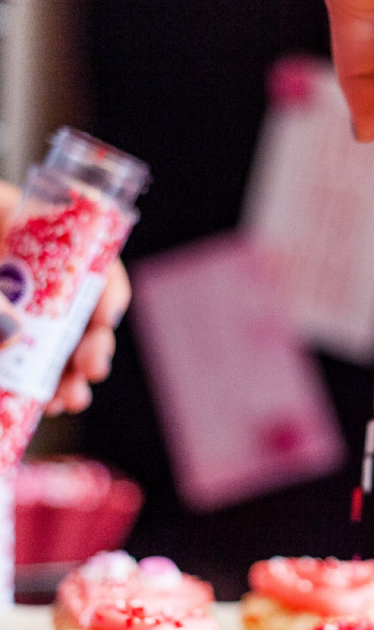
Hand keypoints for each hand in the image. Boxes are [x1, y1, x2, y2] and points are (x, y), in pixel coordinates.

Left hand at [0, 180, 130, 414]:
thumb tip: (11, 335)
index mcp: (26, 224)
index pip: (89, 252)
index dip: (107, 287)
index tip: (105, 319)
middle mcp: (28, 268)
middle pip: (79, 307)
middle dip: (92, 345)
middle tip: (90, 371)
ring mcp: (13, 303)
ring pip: (54, 343)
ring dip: (69, 376)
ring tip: (67, 403)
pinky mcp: (2, 333)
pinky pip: (25, 364)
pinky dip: (36, 388)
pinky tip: (39, 405)